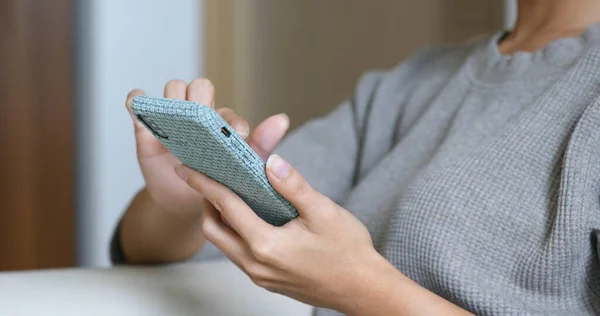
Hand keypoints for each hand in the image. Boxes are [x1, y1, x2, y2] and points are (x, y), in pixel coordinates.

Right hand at [126, 79, 289, 213]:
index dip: (230, 121)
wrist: (184, 203)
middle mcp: (199, 115)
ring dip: (175, 99)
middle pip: (200, 87)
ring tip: (176, 121)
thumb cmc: (217, 183)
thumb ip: (260, 144)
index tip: (236, 136)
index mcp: (223, 124)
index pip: (227, 112)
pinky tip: (141, 111)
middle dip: (203, 101)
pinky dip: (137, 102)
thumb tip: (282, 119)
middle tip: (201, 125)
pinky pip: (138, 104)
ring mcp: (173, 119)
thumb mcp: (241, 167)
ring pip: (174, 88)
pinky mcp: (147, 127)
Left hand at [174, 154, 383, 311]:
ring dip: (219, 219)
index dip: (205, 184)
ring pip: (224, 244)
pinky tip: (248, 217)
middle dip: (205, 202)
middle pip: (214, 230)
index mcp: (267, 245)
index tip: (188, 168)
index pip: (226, 207)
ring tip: (226, 194)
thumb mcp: (324, 212)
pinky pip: (238, 254)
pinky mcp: (267, 280)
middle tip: (207, 178)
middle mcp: (256, 264)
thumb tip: (271, 161)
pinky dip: (234, 232)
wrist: (363, 290)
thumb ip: (294, 186)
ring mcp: (260, 276)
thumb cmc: (348, 252)